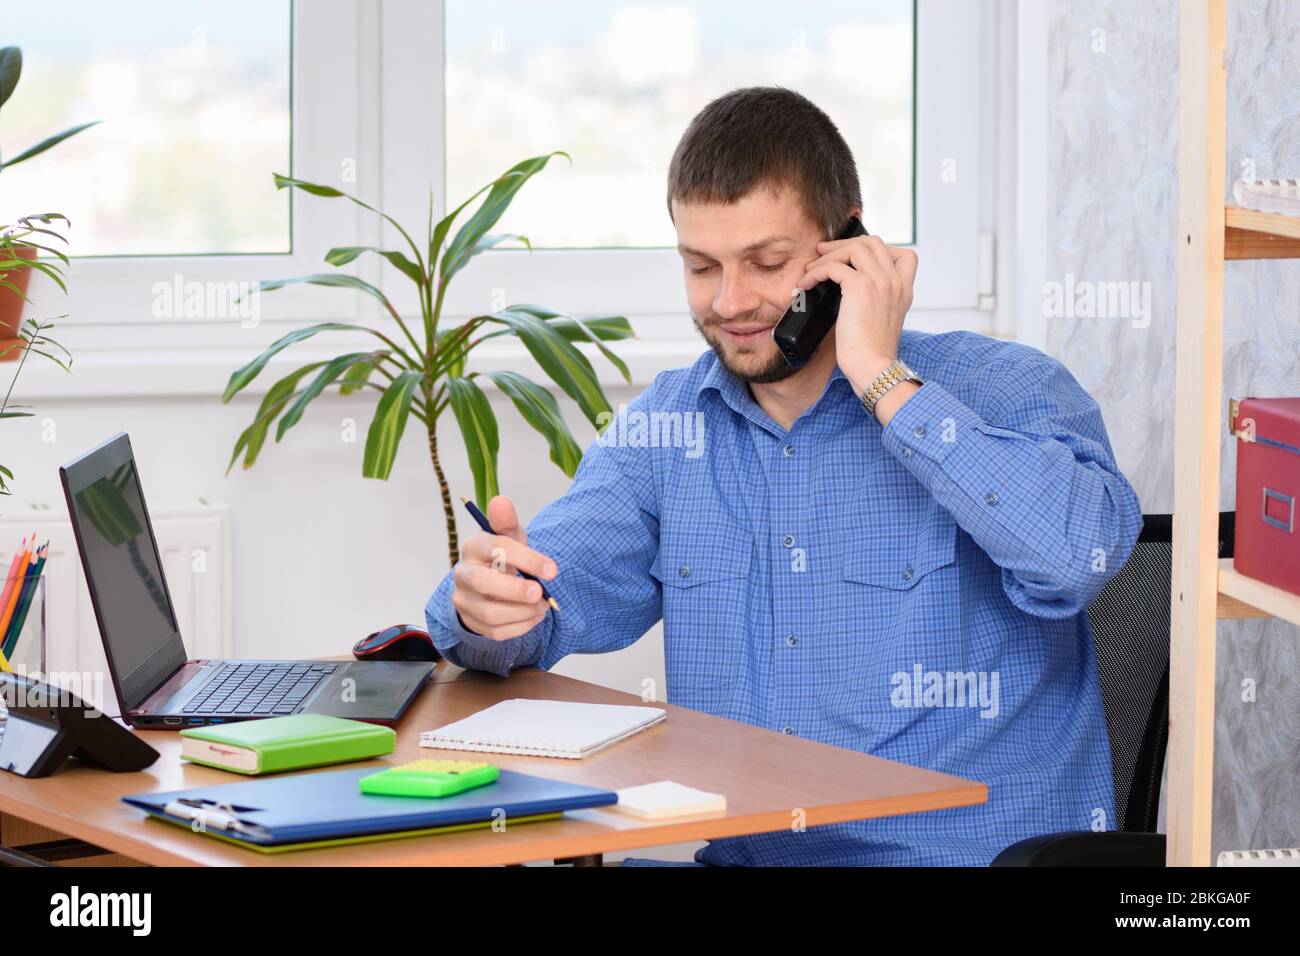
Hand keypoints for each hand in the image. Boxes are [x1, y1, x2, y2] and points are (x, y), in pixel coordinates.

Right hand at [451, 496, 556, 639]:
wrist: (488, 582)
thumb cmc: (503, 555)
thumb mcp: (508, 536)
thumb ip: (507, 521)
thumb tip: (501, 501)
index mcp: (473, 546)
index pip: (496, 548)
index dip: (527, 559)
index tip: (553, 570)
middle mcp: (462, 573)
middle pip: (483, 583)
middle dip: (515, 590)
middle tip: (540, 593)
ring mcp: (463, 600)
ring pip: (490, 613)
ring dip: (522, 612)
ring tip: (543, 606)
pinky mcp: (470, 622)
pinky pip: (495, 632)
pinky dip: (520, 627)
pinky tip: (535, 617)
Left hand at [796, 234, 918, 396]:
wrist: (873, 367)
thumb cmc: (871, 352)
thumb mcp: (881, 321)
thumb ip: (876, 301)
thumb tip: (848, 292)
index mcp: (903, 290)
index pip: (904, 254)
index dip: (878, 250)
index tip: (855, 258)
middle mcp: (895, 282)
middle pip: (873, 243)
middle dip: (845, 244)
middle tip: (823, 253)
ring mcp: (880, 282)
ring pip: (854, 248)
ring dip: (828, 256)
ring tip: (811, 270)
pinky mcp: (860, 288)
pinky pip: (834, 266)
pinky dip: (816, 272)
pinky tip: (806, 284)